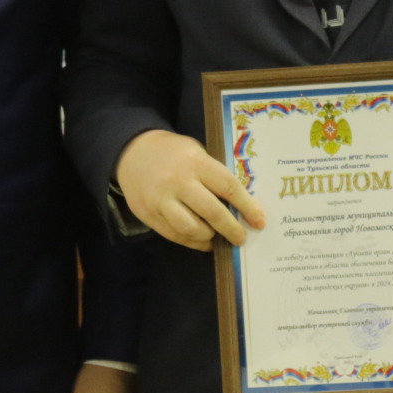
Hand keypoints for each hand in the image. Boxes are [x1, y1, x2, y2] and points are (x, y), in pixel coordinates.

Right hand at [113, 129, 264, 249]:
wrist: (132, 151)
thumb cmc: (174, 152)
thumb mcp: (196, 152)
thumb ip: (214, 175)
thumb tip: (241, 205)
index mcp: (196, 162)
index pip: (228, 187)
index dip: (247, 207)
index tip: (259, 221)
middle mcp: (178, 181)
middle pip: (212, 212)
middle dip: (231, 229)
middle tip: (242, 238)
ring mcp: (160, 200)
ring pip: (191, 229)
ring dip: (209, 237)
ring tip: (217, 237)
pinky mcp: (148, 214)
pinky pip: (174, 235)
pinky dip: (192, 242)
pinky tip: (202, 241)